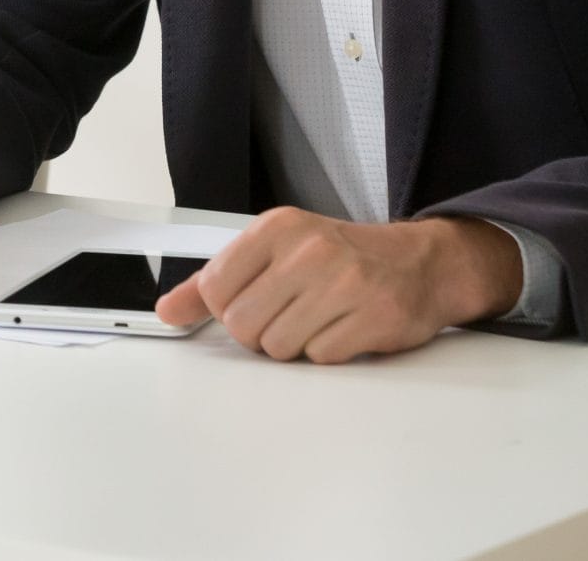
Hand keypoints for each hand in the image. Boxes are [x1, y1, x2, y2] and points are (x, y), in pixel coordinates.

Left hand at [155, 208, 522, 363]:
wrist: (420, 262)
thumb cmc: (340, 257)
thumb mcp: (274, 251)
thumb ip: (216, 280)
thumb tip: (168, 310)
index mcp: (277, 228)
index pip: (214, 287)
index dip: (227, 307)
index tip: (250, 301)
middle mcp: (308, 251)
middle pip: (242, 324)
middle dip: (259, 331)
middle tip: (289, 313)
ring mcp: (343, 284)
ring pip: (278, 347)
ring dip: (294, 345)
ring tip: (318, 319)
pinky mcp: (372, 318)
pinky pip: (319, 359)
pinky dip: (327, 352)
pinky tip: (343, 329)